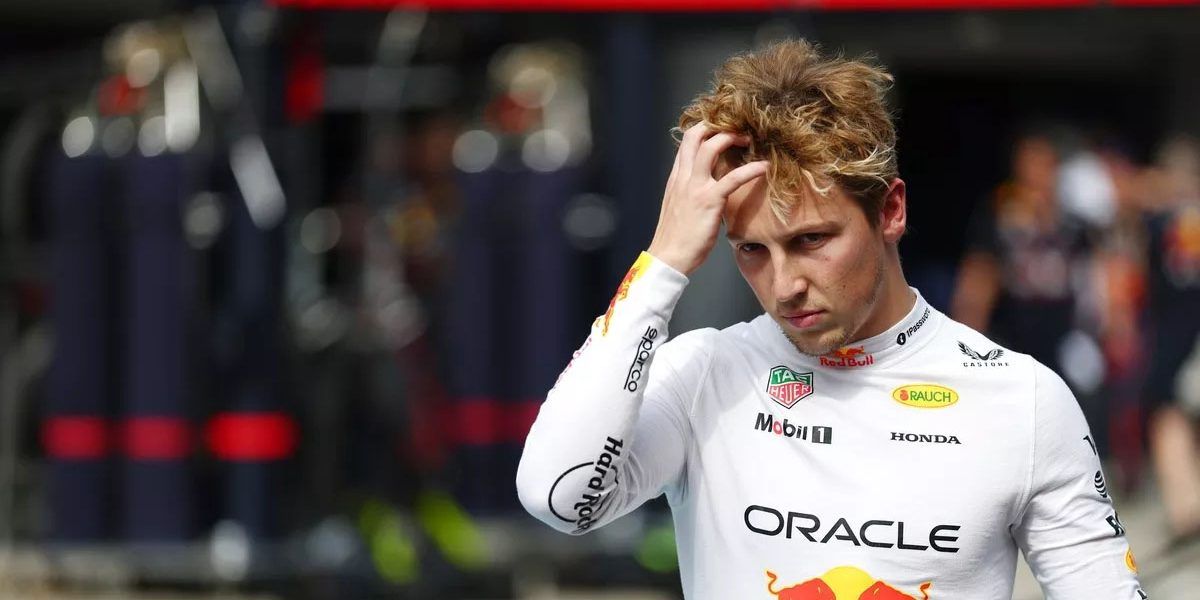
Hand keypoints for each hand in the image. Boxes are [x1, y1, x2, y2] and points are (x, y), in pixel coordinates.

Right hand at [648, 123, 768, 275]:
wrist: (669, 257)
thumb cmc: (677, 238)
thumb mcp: (680, 207)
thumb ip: (690, 192)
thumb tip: (708, 187)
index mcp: (677, 178)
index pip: (686, 141)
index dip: (705, 129)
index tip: (723, 128)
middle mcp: (683, 177)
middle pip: (695, 135)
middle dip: (717, 125)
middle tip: (738, 128)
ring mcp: (695, 187)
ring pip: (710, 147)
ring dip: (732, 137)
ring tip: (749, 139)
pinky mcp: (709, 201)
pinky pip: (733, 178)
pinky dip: (751, 170)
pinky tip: (764, 167)